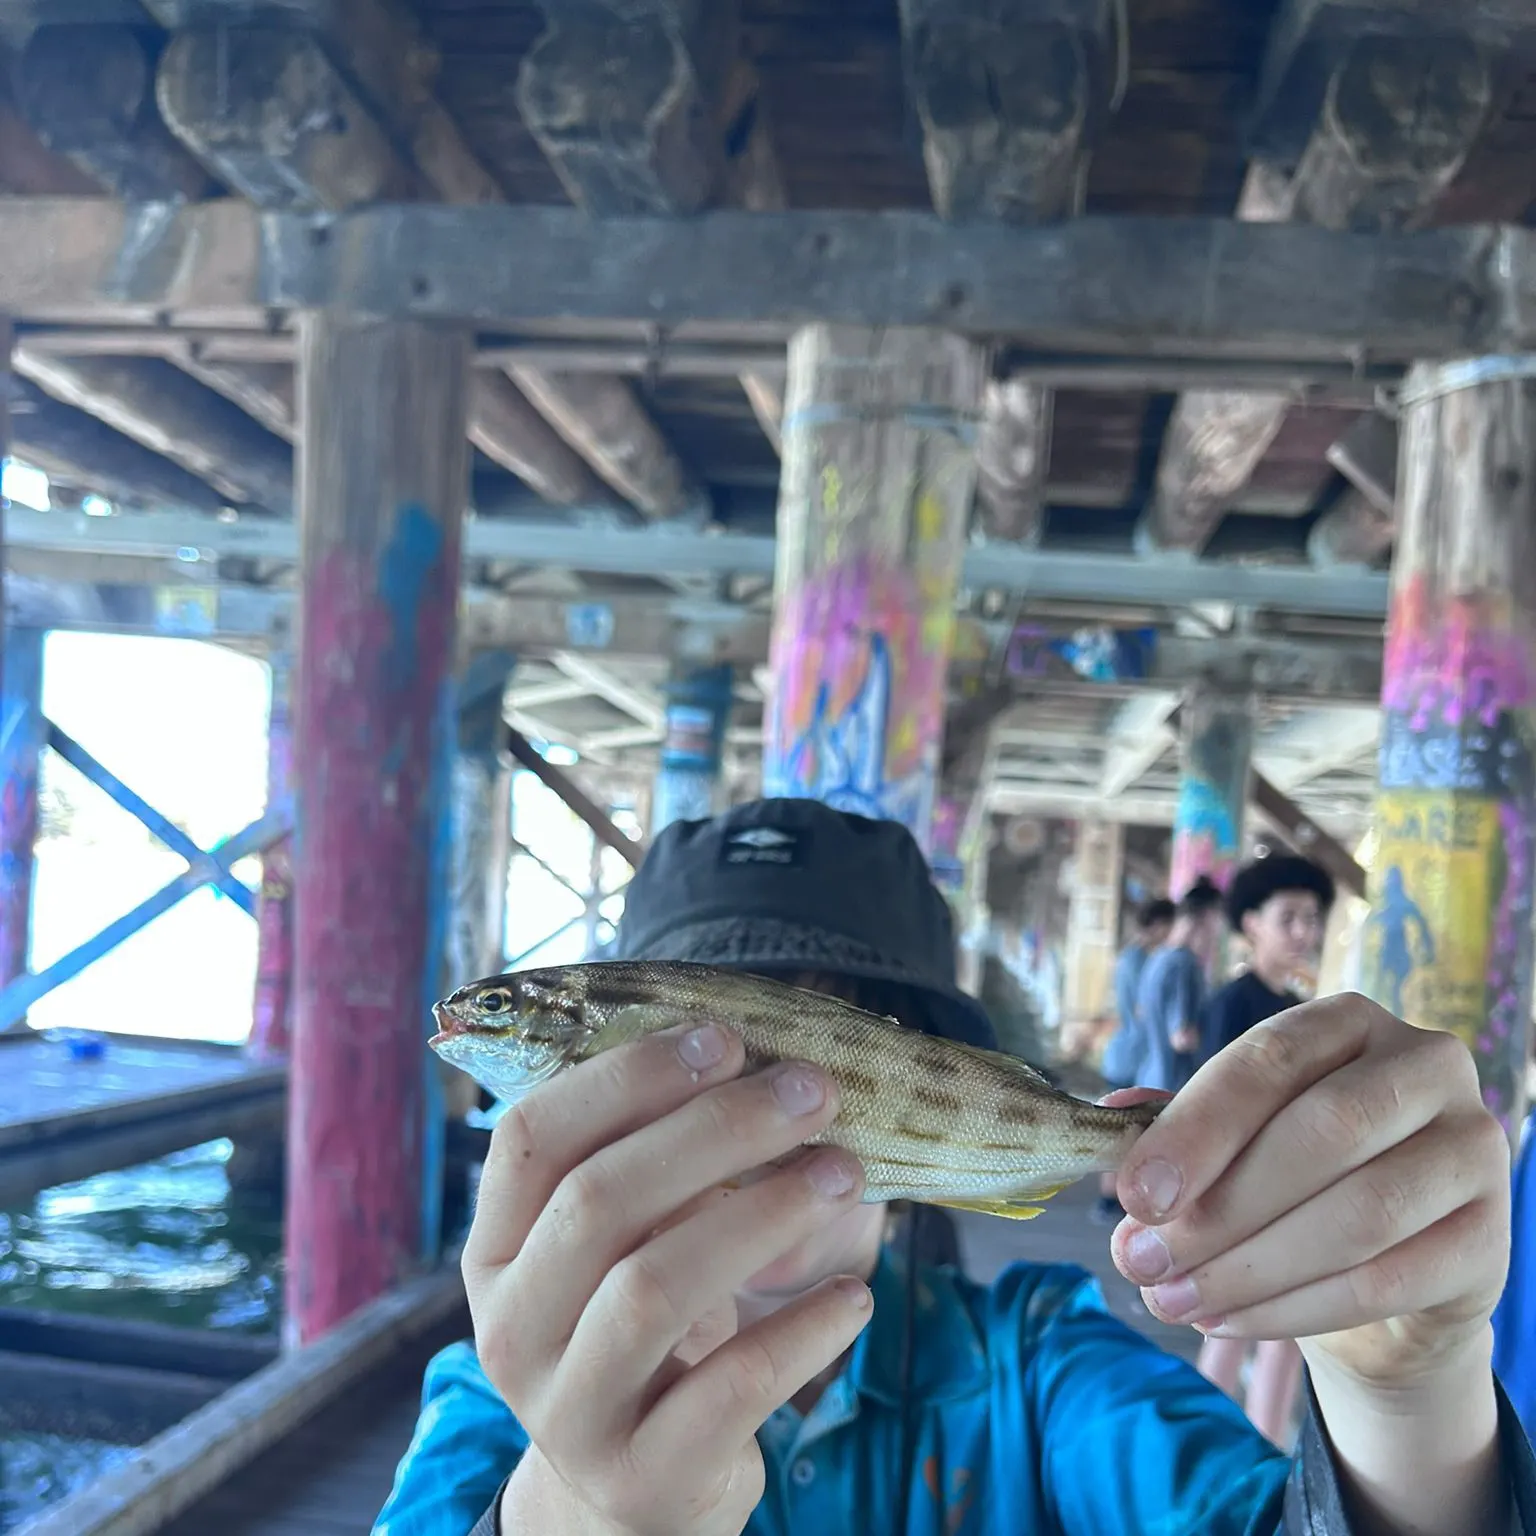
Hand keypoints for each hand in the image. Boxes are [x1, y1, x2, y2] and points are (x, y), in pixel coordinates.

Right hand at [462, 1021, 872, 1535]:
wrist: (632, 1486)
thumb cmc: (639, 1327)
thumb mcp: (625, 1245)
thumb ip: (662, 1165)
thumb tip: (774, 1064)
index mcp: (498, 1248)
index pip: (532, 1136)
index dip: (628, 1076)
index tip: (724, 1038)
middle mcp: (512, 1327)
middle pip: (600, 1200)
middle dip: (717, 1129)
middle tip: (812, 1092)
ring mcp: (570, 1410)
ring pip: (653, 1288)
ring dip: (763, 1214)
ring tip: (842, 1174)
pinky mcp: (643, 1475)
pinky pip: (729, 1389)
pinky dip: (800, 1329)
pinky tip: (854, 1294)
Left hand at [1107, 994, 1510, 1390]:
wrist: (1387, 1274)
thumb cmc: (1292, 1179)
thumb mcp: (1233, 1139)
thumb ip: (1176, 1125)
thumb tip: (1110, 1120)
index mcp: (1349, 1022)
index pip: (1270, 1060)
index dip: (1196, 1129)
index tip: (1135, 1195)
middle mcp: (1425, 1066)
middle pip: (1321, 1132)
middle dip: (1219, 1208)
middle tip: (1141, 1260)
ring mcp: (1472, 1148)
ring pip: (1358, 1213)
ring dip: (1249, 1267)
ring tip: (1171, 1299)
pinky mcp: (1491, 1238)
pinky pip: (1388, 1280)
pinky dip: (1294, 1309)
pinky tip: (1228, 1320)